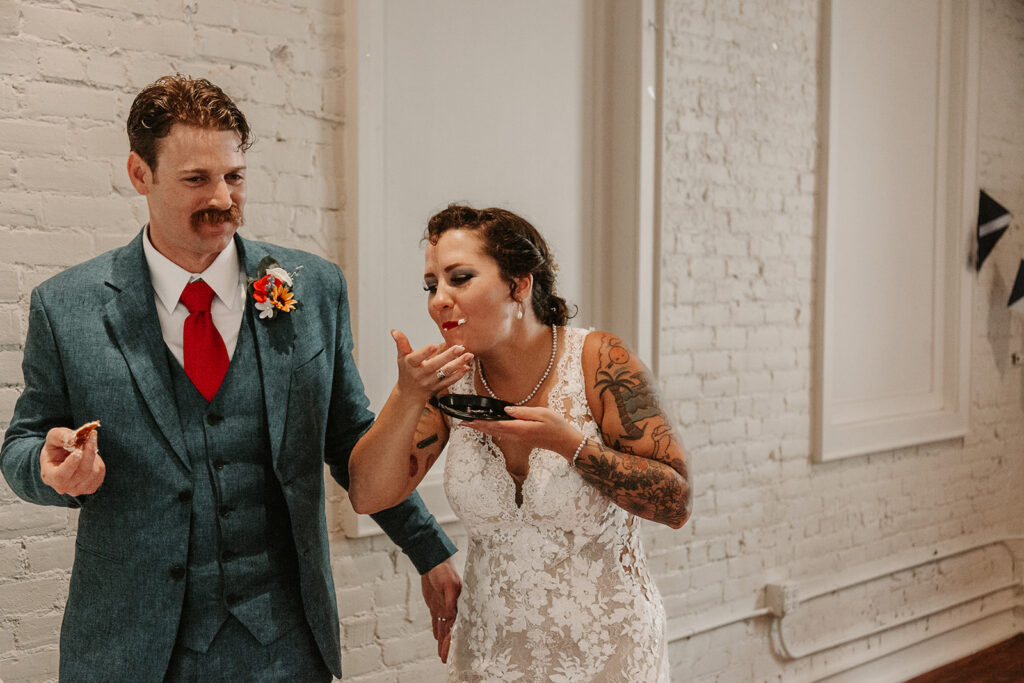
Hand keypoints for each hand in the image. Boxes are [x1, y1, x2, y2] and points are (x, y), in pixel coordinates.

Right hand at [40, 427, 105, 495]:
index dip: (70, 465)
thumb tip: (73, 437)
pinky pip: (100, 474)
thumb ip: (60, 436)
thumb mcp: (53, 437)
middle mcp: (62, 486)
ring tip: (87, 446)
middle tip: (91, 438)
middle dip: (88, 454)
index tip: (78, 451)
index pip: (60, 476)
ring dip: (93, 456)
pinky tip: (90, 456)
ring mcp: (77, 489)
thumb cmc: (56, 448)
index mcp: (49, 476)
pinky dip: (98, 461)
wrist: (63, 457)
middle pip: (81, 473)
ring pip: (93, 473)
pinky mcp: (90, 487)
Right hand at [391, 329, 472, 399]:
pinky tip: (466, 367)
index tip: (434, 345)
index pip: (417, 358)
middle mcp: (421, 374)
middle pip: (435, 365)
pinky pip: (449, 381)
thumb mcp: (402, 357)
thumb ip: (401, 343)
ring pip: (445, 373)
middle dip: (448, 356)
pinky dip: (458, 375)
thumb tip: (394, 331)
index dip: (425, 352)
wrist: (410, 394)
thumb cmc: (407, 372)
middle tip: (460, 347)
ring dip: (458, 364)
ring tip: (469, 355)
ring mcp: (430, 382)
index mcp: (411, 365)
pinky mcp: (438, 387)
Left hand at [420, 557, 460, 662]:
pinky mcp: (436, 604)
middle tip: (444, 660)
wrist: (434, 561)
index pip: (455, 629)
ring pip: (443, 628)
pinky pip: (437, 620)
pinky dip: (437, 629)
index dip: (452, 642)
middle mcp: (452, 609)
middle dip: (447, 646)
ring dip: (442, 641)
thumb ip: (450, 600)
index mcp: (457, 606)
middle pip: (450, 632)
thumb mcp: (449, 584)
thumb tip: (450, 615)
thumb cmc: (444, 571)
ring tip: (442, 654)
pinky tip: (436, 637)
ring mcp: (443, 607)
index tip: (449, 655)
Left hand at [465, 405, 581, 458]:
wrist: (565, 442)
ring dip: (482, 429)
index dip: (480, 422)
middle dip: (476, 427)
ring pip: (496, 433)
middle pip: (492, 430)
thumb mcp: (541, 414)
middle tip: (462, 423)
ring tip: (471, 425)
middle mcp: (516, 436)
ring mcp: (519, 439)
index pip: (495, 424)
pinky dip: (492, 430)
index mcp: (520, 429)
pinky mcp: (522, 439)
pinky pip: (503, 434)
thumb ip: (522, 412)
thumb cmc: (556, 426)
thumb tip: (506, 410)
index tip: (468, 420)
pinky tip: (489, 428)